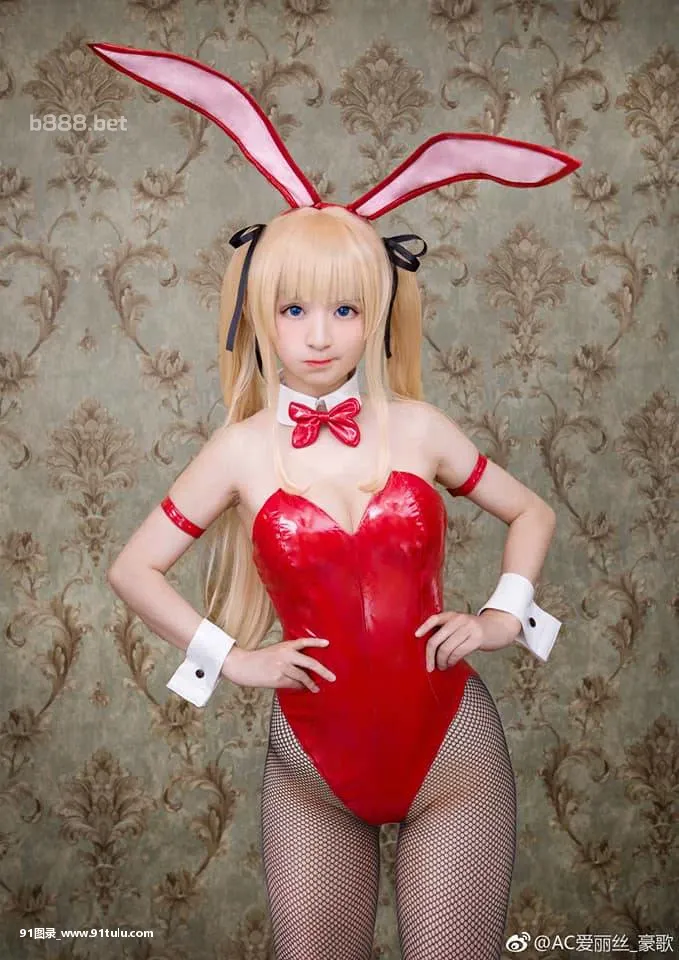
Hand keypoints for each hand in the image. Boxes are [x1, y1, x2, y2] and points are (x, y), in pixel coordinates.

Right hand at [222, 638, 336, 692]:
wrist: (243, 665)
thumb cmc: (260, 659)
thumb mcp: (275, 651)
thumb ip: (289, 654)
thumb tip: (305, 666)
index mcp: (285, 645)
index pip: (303, 641)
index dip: (316, 642)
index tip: (327, 643)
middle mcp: (285, 655)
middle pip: (309, 662)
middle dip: (323, 671)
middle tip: (332, 677)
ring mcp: (282, 667)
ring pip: (303, 677)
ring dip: (311, 684)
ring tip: (316, 688)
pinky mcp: (278, 679)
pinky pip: (293, 685)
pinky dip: (299, 687)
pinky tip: (303, 689)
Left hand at [414, 609, 521, 670]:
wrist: (500, 627)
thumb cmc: (476, 630)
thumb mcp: (461, 625)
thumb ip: (448, 631)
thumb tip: (431, 649)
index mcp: (453, 615)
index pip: (434, 618)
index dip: (424, 627)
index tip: (416, 636)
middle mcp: (459, 620)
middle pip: (436, 639)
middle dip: (430, 656)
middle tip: (430, 666)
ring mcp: (468, 628)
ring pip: (445, 649)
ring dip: (441, 661)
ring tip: (442, 666)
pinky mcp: (476, 638)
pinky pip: (457, 653)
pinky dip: (451, 662)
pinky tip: (451, 664)